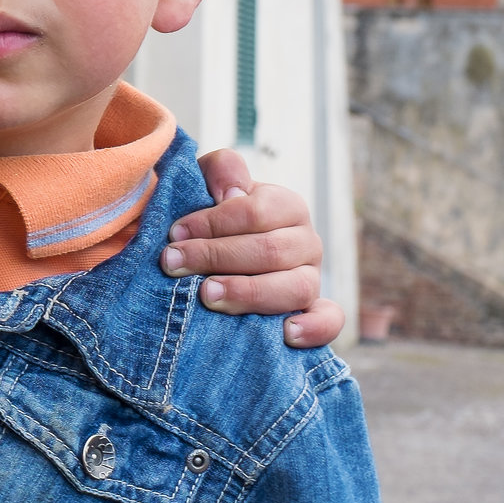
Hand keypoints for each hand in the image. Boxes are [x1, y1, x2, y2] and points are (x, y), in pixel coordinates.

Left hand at [169, 149, 341, 347]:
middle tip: (174, 263)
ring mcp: (312, 278)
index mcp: (286, 206)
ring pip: (296, 287)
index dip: (212, 222)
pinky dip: (315, 327)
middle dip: (216, 256)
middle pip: (270, 250)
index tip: (174, 234)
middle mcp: (306, 242)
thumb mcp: (211, 183)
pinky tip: (287, 333)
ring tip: (208, 294)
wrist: (221, 252)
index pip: (255, 212)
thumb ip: (221, 169)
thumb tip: (232, 191)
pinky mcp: (314, 311)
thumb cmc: (213, 216)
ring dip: (250, 292)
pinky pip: (329, 320)